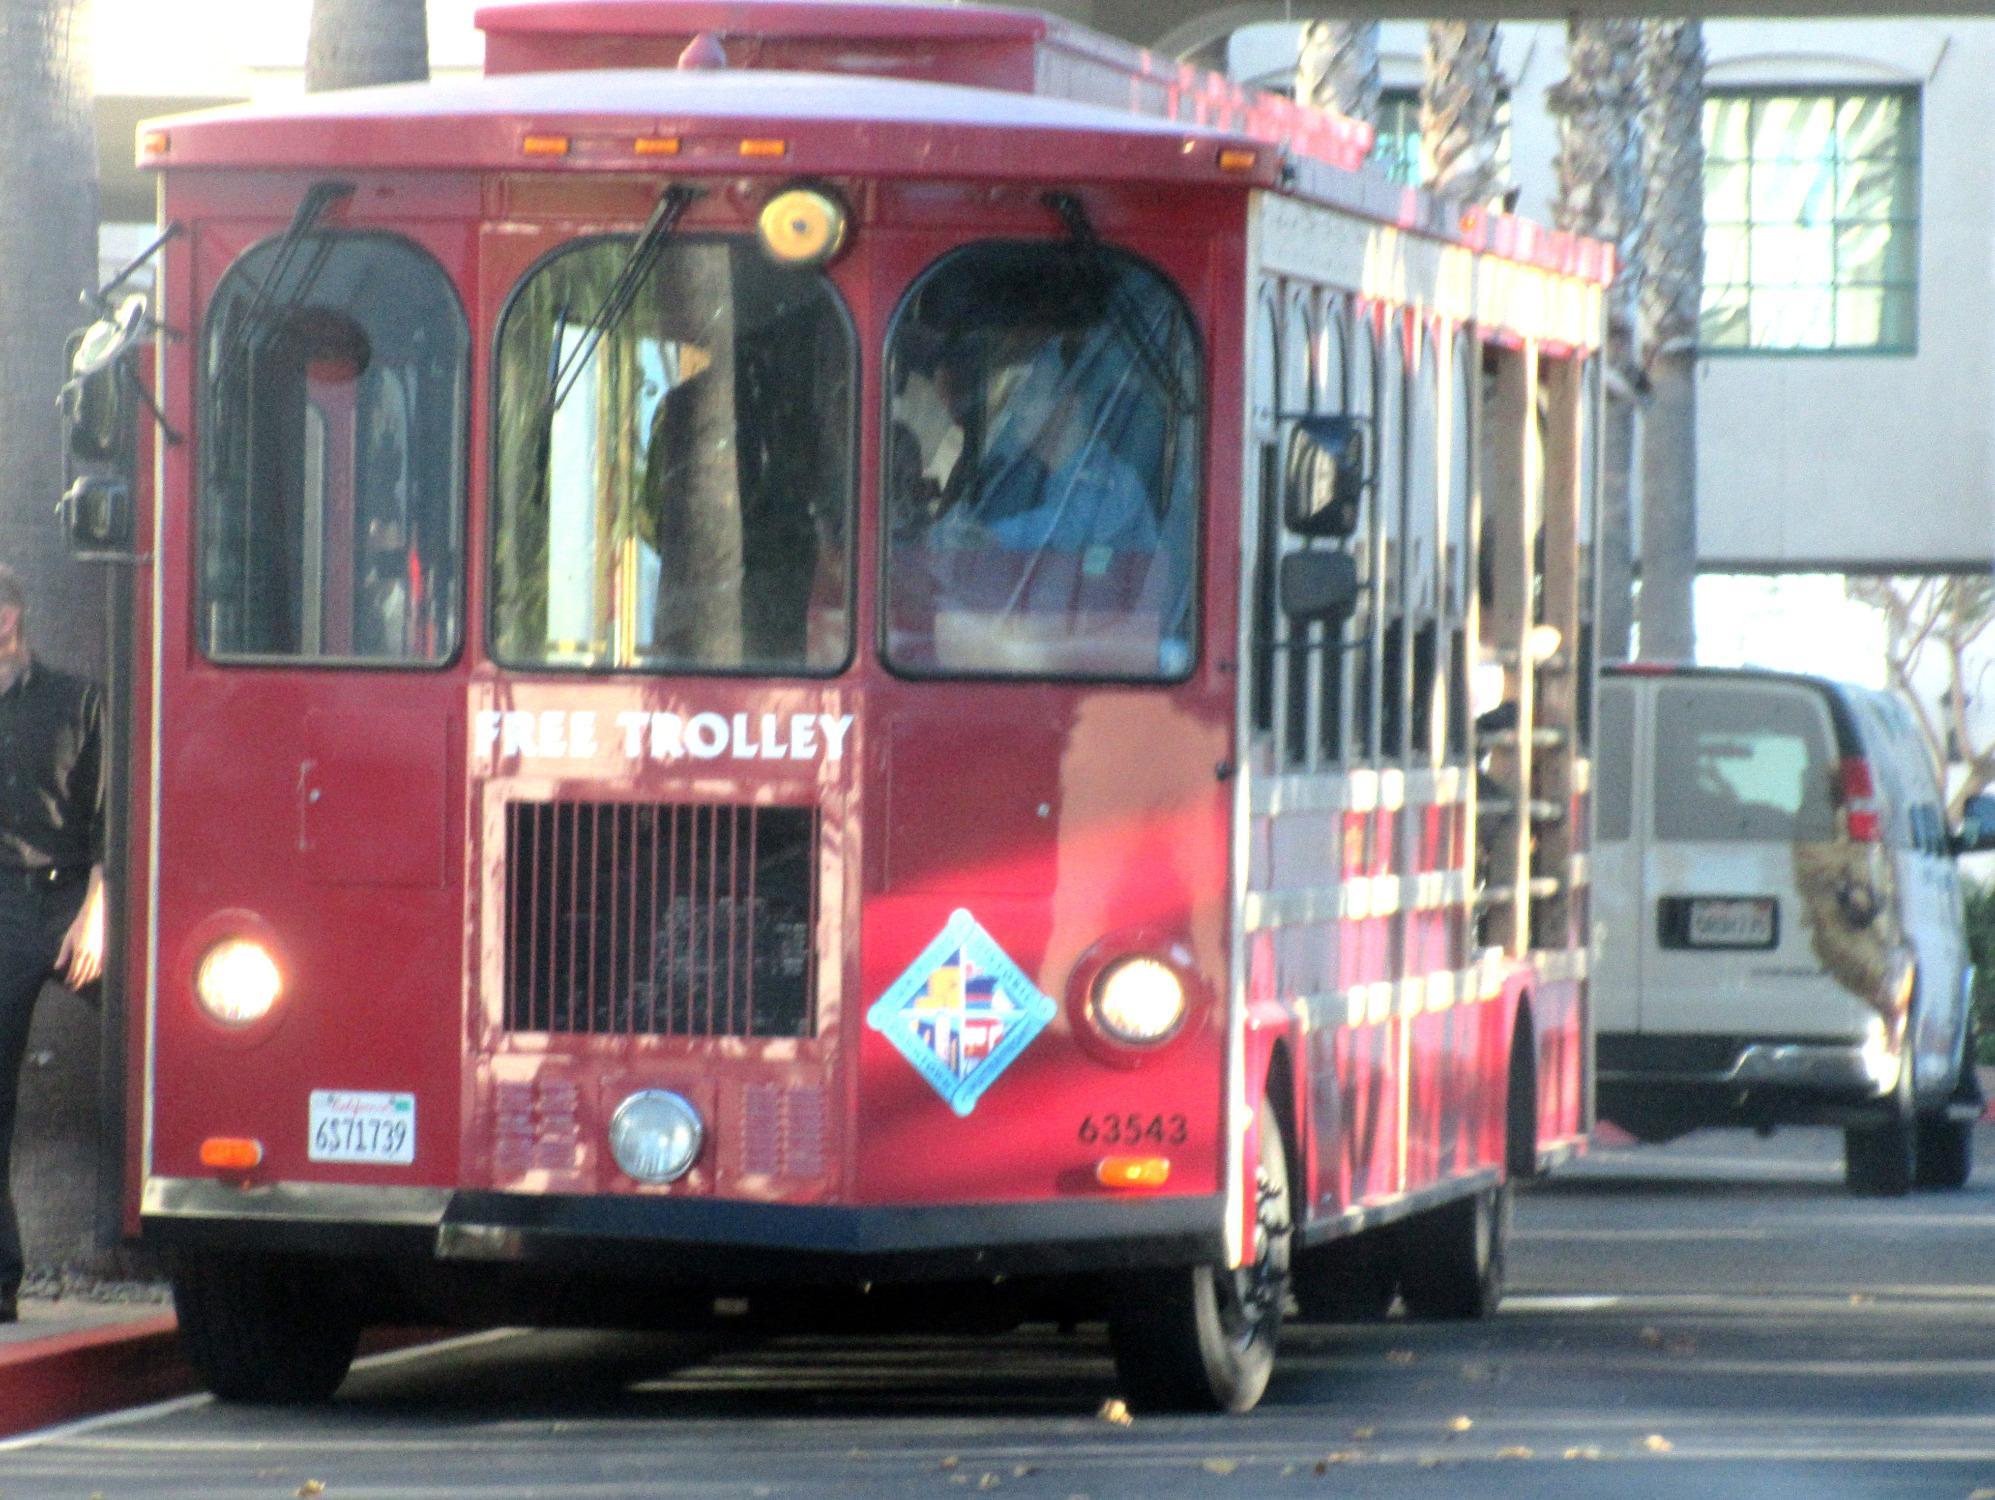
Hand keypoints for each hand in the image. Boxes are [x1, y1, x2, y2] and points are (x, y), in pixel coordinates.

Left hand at [56, 867, 104, 989]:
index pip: (75, 971)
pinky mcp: (105, 951)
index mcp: (80, 952)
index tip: (68, 984)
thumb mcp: (68, 940)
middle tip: (74, 988)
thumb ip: (63, 955)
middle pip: (85, 974)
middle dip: (79, 982)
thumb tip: (57, 967)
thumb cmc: (78, 927)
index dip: (71, 979)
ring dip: (87, 978)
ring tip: (82, 982)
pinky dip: (96, 972)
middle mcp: (91, 955)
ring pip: (94, 971)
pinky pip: (101, 966)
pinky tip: (93, 974)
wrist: (94, 916)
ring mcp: (99, 953)